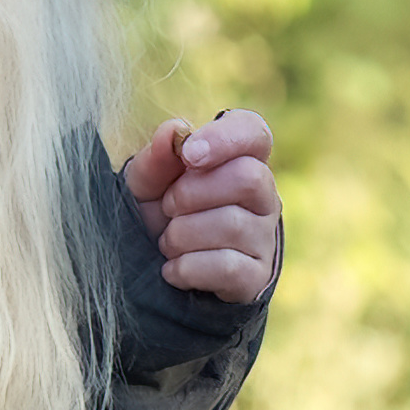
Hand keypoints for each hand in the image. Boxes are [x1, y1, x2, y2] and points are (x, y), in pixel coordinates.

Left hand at [120, 107, 282, 304]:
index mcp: (239, 161)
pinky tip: (173, 270)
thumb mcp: (145, 184)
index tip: (188, 155)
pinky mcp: (256, 276)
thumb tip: (173, 132)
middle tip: (169, 208)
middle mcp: (263, 197)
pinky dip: (187, 268)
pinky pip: (227, 266)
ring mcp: (264, 238)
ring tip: (168, 242)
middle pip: (248, 177)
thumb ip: (156, 158)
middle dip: (192, 194)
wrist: (155, 278)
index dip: (225, 138)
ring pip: (232, 225)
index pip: (254, 132)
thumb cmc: (158, 218)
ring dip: (182, 235)